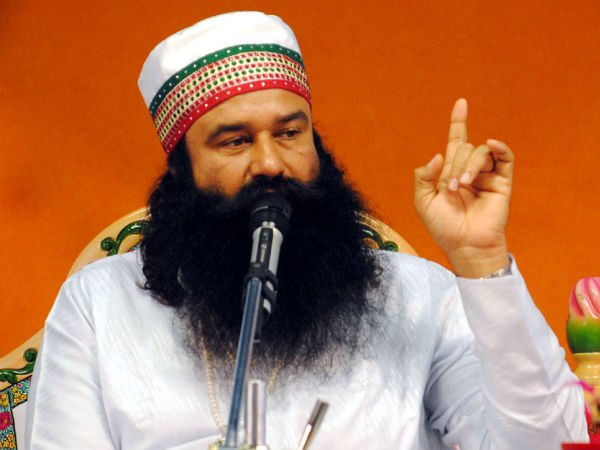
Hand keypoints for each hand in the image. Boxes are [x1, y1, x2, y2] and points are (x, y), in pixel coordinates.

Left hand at [414, 99, 513, 277]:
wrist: (465, 244)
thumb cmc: (443, 226)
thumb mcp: (423, 201)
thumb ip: (424, 177)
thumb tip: (438, 155)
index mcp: (450, 172)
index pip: (456, 141)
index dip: (458, 122)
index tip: (461, 103)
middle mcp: (469, 170)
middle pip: (464, 148)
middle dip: (455, 166)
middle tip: (452, 188)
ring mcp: (486, 175)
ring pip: (480, 152)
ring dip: (469, 165)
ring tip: (462, 186)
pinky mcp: (502, 182)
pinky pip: (504, 157)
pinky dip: (499, 148)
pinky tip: (493, 144)